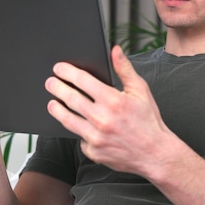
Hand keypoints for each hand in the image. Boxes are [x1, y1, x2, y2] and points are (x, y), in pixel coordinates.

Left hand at [45, 45, 175, 174]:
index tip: (59, 68)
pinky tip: (78, 126)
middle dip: (56, 88)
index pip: (82, 81)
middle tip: (50, 83)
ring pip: (67, 120)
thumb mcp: (140, 91)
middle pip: (70, 99)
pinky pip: (79, 138)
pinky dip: (78, 131)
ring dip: (56, 109)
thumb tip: (115, 50)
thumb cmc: (148, 120)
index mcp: (113, 100)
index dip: (67, 72)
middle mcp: (102, 119)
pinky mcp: (93, 152)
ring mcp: (96, 137)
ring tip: (52, 103)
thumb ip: (124, 69)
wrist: (155, 154)